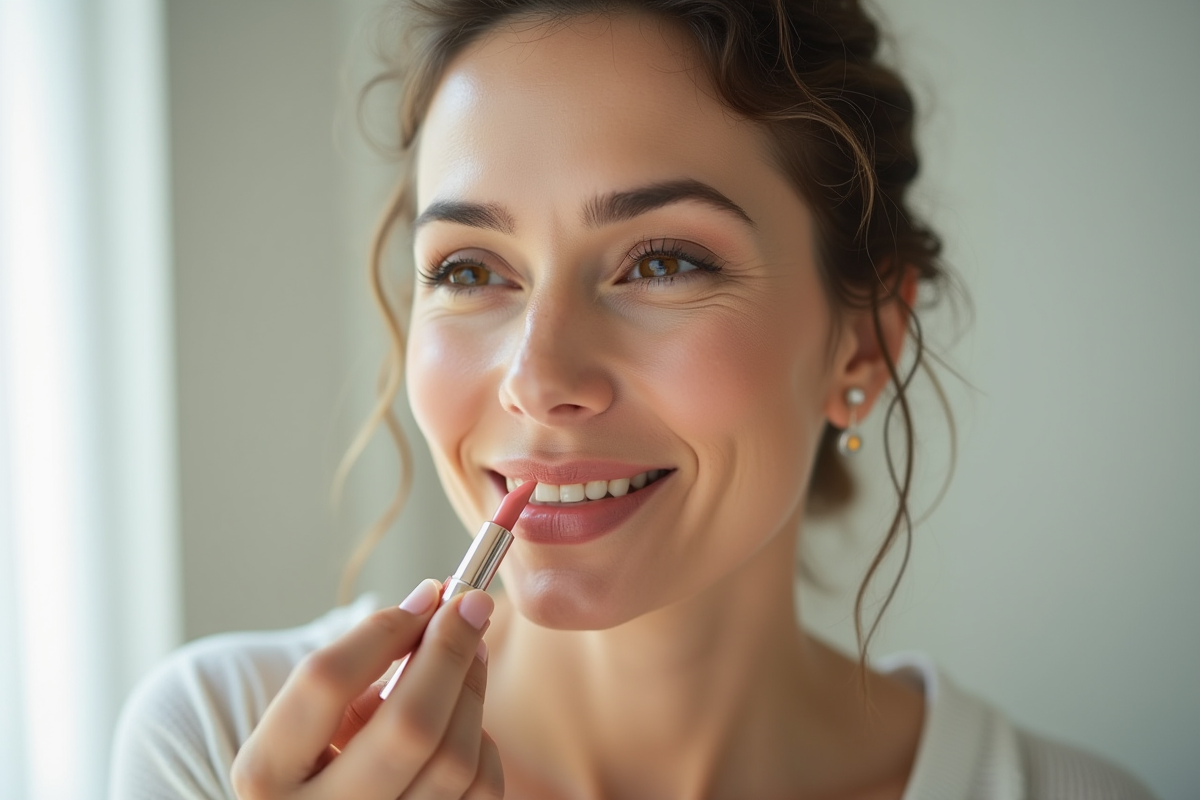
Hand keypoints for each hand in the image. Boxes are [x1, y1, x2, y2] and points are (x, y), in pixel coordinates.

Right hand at [231, 579, 502, 798]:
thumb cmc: (315, 759)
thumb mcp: (310, 716)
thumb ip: (357, 664)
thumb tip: (436, 601)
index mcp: (265, 773)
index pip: (325, 681)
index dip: (385, 629)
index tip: (428, 592)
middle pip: (408, 728)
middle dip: (450, 653)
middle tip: (473, 606)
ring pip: (453, 761)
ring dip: (472, 691)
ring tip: (471, 654)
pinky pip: (479, 791)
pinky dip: (482, 744)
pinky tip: (465, 718)